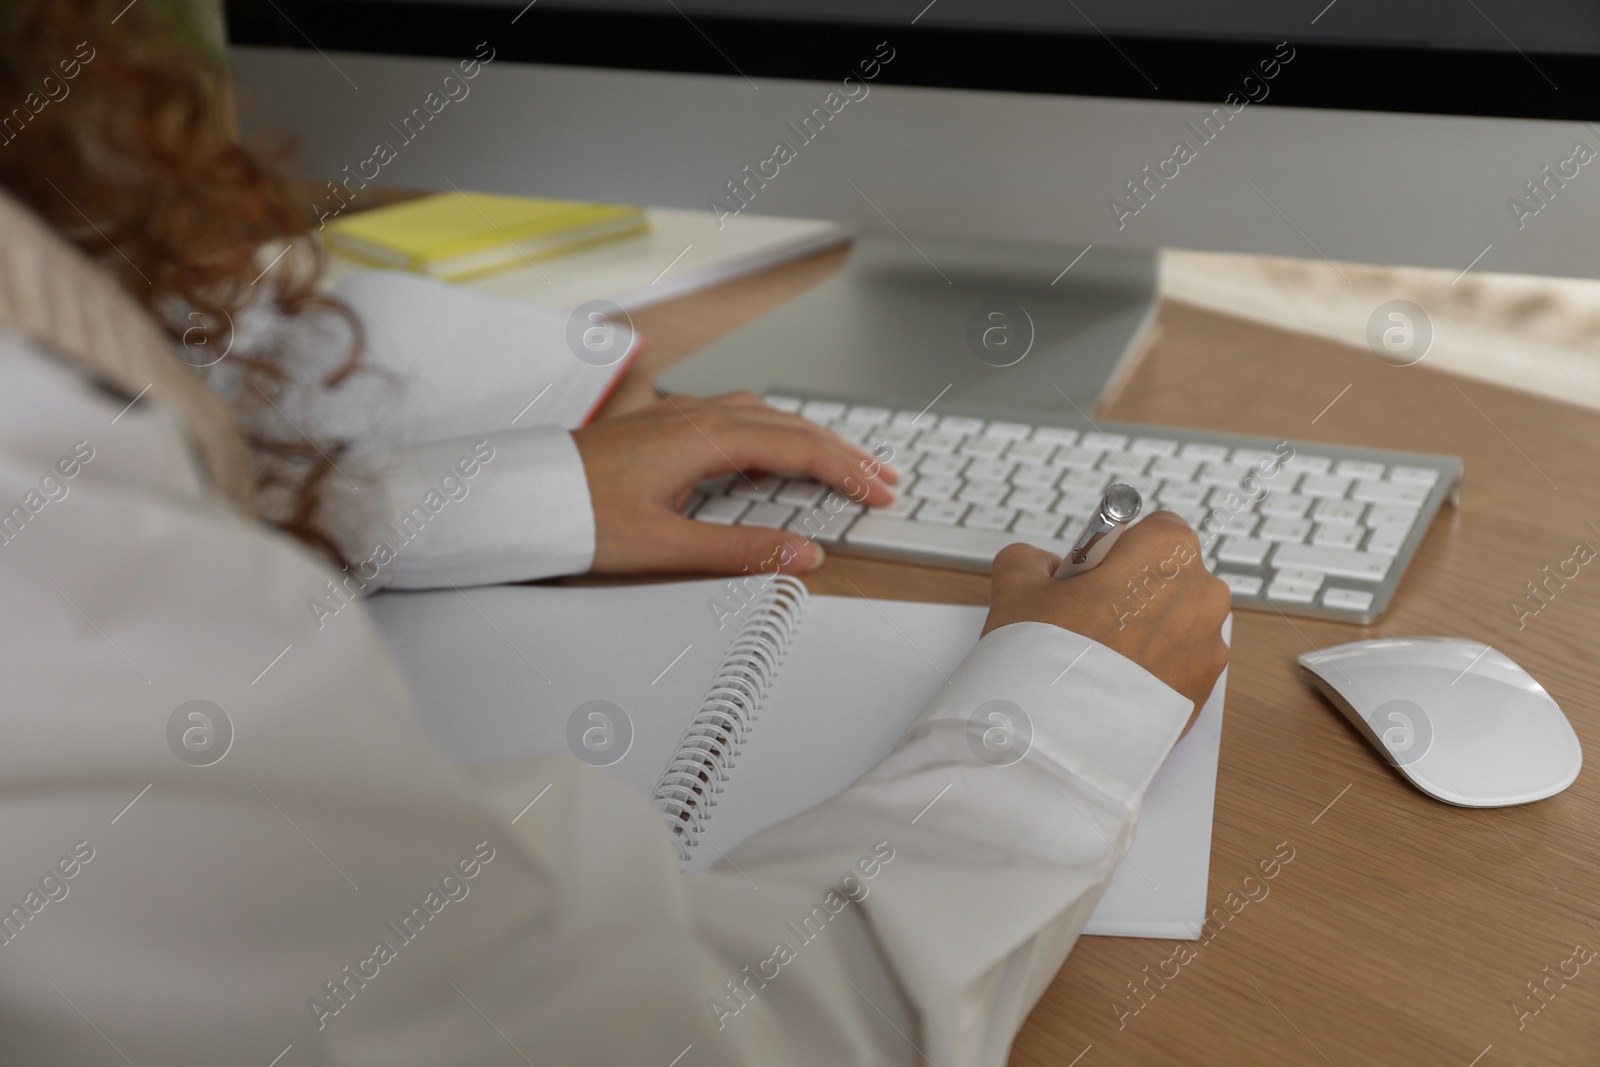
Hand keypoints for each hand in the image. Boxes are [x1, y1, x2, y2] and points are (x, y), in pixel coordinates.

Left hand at [571, 392, 898, 575]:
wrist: (519, 497)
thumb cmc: (578, 517)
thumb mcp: (666, 547)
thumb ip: (741, 551)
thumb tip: (803, 554)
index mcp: (705, 438)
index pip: (799, 448)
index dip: (848, 472)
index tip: (882, 493)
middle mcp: (697, 417)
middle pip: (791, 426)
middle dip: (843, 452)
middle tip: (884, 479)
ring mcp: (679, 416)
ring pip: (765, 416)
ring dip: (809, 440)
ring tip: (842, 466)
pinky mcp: (663, 427)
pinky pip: (736, 417)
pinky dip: (773, 434)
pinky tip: (772, 456)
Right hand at [982, 512, 1230, 726]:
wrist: (1059, 735)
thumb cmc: (1044, 656)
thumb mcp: (1017, 586)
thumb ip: (1030, 560)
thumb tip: (1043, 566)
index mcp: (1166, 550)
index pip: (1156, 528)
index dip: (1121, 551)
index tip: (1095, 574)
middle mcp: (1202, 592)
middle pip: (1172, 578)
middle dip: (1137, 593)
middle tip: (1090, 619)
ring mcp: (1210, 645)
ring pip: (1178, 625)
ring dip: (1148, 634)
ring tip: (1101, 660)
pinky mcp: (1206, 691)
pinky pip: (1181, 669)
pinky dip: (1155, 673)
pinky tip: (1115, 685)